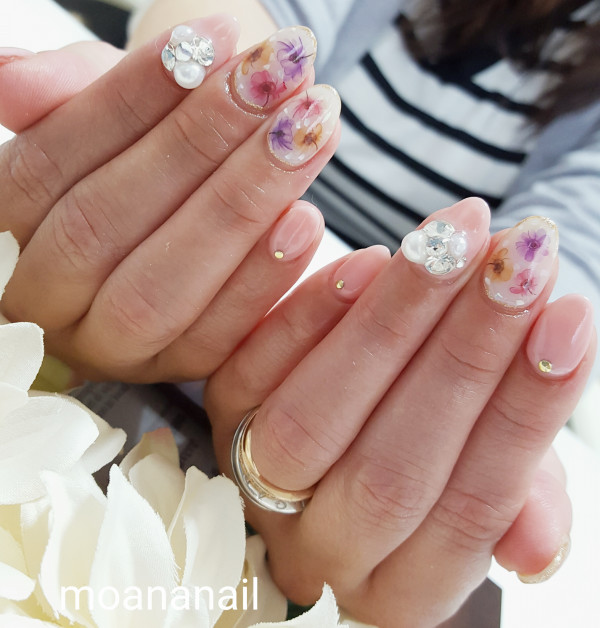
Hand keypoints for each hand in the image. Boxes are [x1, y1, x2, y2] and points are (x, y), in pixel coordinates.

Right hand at [0, 17, 338, 381]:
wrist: (178, 207)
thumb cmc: (138, 150)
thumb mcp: (98, 113)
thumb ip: (60, 92)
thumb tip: (12, 81)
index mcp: (4, 231)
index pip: (53, 161)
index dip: (132, 96)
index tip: (213, 37)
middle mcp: (44, 300)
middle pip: (106, 225)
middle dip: (199, 144)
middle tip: (275, 79)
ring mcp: (110, 345)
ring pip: (160, 288)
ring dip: (242, 206)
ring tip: (308, 132)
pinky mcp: (173, 371)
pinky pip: (214, 340)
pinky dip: (263, 281)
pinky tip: (307, 219)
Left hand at [205, 198, 594, 626]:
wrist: (365, 389)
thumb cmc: (436, 428)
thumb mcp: (485, 468)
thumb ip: (516, 499)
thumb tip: (538, 550)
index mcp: (397, 585)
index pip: (467, 514)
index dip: (523, 418)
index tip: (568, 321)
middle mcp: (318, 549)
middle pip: (389, 472)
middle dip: (463, 358)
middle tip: (517, 264)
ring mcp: (256, 481)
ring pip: (313, 418)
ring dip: (390, 322)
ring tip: (454, 240)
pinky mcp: (221, 412)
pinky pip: (250, 369)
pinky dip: (309, 313)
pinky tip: (364, 257)